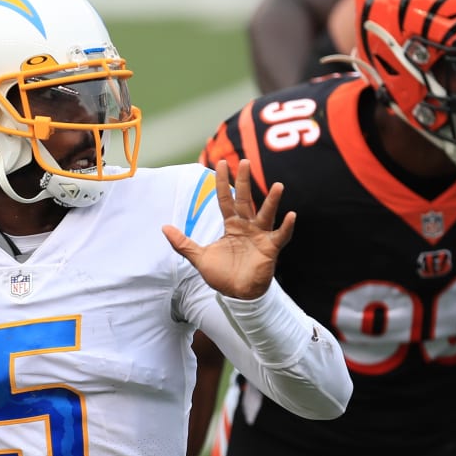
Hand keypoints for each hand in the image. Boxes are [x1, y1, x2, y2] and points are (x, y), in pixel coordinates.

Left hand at [163, 159, 294, 299]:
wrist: (237, 294)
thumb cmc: (222, 275)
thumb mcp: (199, 257)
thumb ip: (183, 243)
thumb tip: (164, 228)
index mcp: (231, 225)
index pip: (226, 199)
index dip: (223, 182)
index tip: (222, 163)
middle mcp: (247, 226)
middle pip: (245, 200)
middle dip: (244, 181)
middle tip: (244, 161)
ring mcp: (260, 236)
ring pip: (266, 214)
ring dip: (272, 201)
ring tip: (278, 186)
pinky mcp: (270, 249)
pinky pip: (280, 235)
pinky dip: (286, 226)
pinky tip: (291, 215)